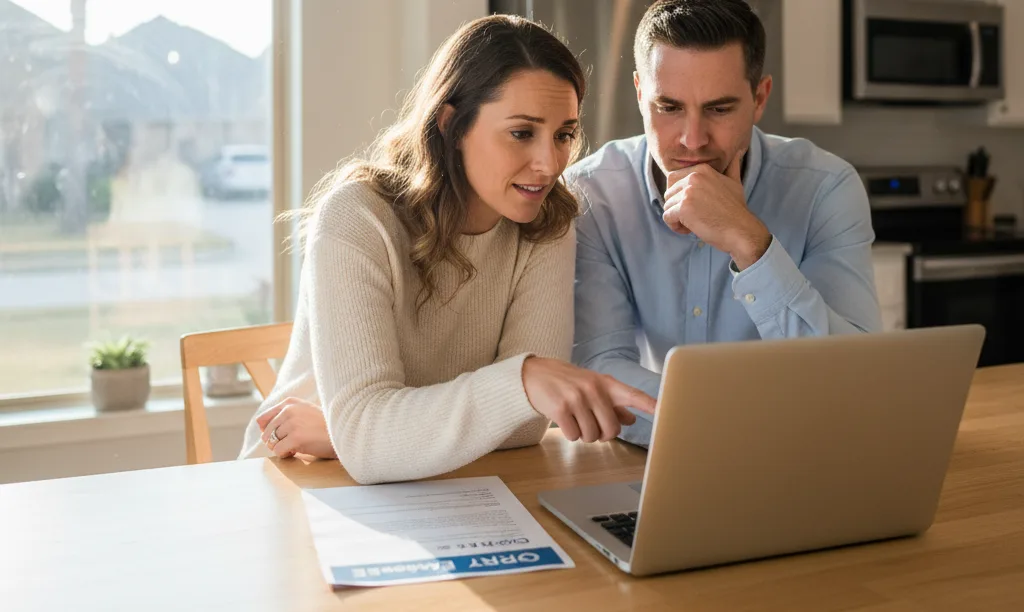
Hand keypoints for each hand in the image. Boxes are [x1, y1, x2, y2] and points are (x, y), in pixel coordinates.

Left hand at [257, 397, 337, 458]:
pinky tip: (296, 452)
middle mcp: (289, 410)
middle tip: (291, 444)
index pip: (263, 419)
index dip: (268, 431)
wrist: (345, 432)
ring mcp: (292, 423)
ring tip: (295, 447)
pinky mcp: (296, 437)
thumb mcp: (304, 412)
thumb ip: (285, 414)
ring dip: (281, 448)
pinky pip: (278, 451)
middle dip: (276, 442)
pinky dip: (285, 455)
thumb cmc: (325, 426)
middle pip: (266, 433)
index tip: (280, 436)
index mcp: (289, 402)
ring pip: (271, 442)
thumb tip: (259, 425)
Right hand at [521, 357, 656, 442]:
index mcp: (605, 383)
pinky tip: (564, 420)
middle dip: (603, 434)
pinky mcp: (560, 409)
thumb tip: (631, 419)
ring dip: (584, 434)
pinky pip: (573, 436)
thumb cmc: (568, 382)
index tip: (665, 412)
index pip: (633, 395)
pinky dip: (569, 434)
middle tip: (592, 426)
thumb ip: (613, 403)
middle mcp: (593, 389)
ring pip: (592, 436)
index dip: (650, 405)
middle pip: (611, 429)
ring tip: (575, 419)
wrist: (534, 374)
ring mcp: (576, 398)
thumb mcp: (592, 386)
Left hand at [661, 150, 771, 269]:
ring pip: (667, 206)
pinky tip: (690, 230)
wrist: (741, 230)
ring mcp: (688, 192)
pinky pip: (667, 217)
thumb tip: (738, 151)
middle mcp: (694, 177)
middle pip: (668, 193)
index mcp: (702, 169)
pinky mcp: (684, 208)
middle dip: (677, 207)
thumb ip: (732, 167)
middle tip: (694, 217)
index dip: (680, 196)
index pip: (673, 179)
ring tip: (694, 224)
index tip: (697, 206)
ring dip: (677, 218)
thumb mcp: (734, 182)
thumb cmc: (736, 210)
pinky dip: (675, 227)